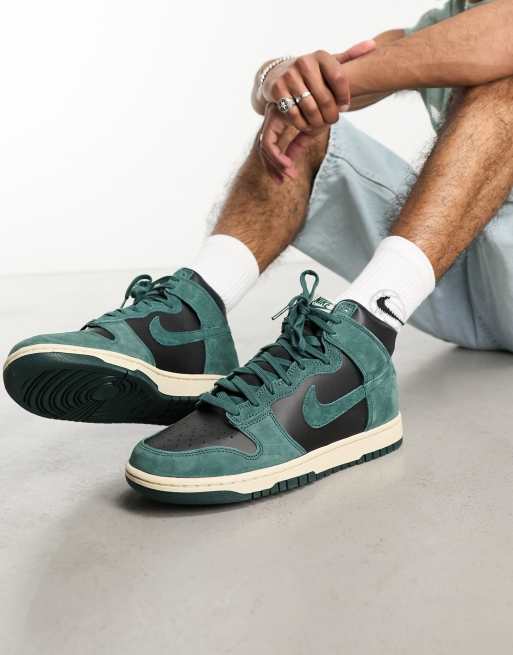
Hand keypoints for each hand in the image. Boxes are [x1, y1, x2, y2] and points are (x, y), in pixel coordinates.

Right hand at [258, 40, 375, 181]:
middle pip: (325, 98)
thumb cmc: (311, 73)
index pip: (339, 79)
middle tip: (333, 120)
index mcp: (321, 56)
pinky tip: (307, 124)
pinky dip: (302, 124)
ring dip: (318, 122)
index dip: (344, 97)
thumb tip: (373, 45)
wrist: (277, 73)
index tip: (345, 106)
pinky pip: (294, 114)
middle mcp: (304, 62)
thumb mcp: (329, 63)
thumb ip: (350, 56)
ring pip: (310, 109)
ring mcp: (289, 76)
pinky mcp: (277, 89)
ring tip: (321, 124)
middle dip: (331, 115)